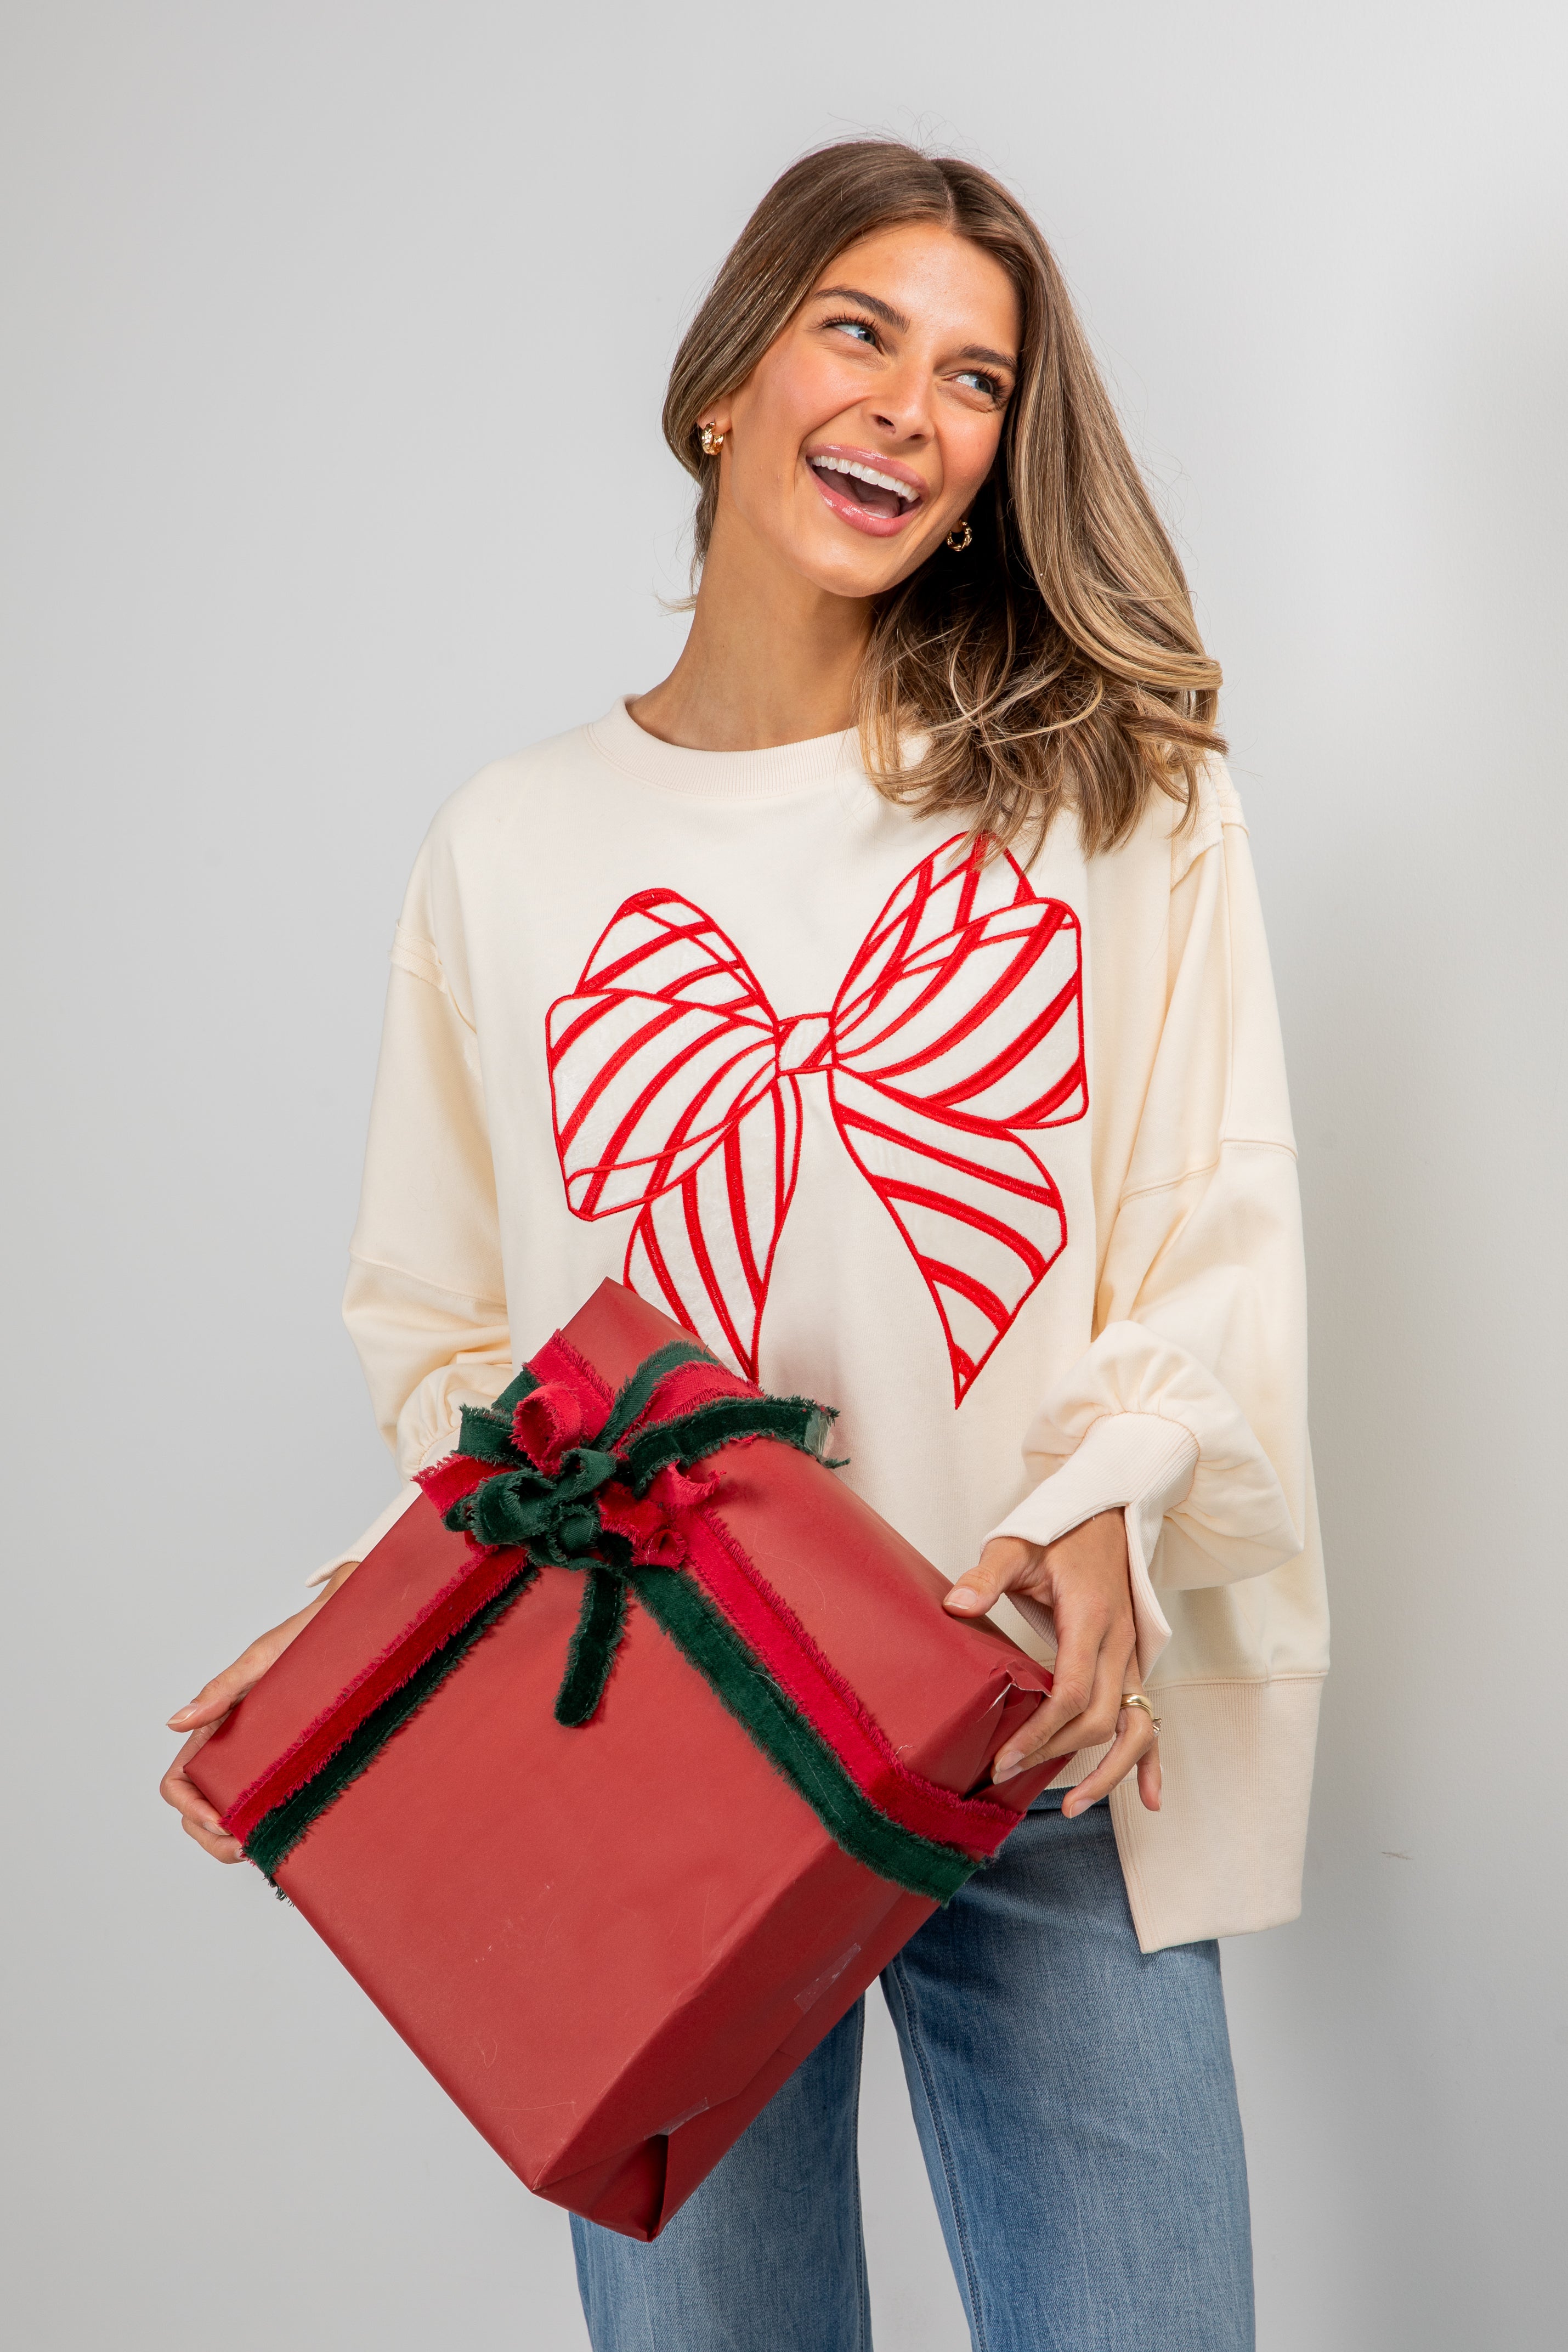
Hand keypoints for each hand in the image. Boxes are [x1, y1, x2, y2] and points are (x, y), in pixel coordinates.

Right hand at [160, 1558, 358, 1862]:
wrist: (350, 1625)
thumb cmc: (304, 1636)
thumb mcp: (261, 1662)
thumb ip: (220, 1691)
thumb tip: (174, 1722)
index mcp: (216, 1726)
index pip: (178, 1781)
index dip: (191, 1808)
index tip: (222, 1820)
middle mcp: (231, 1747)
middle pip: (196, 1809)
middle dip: (211, 1836)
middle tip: (246, 1847)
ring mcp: (257, 1758)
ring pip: (227, 1813)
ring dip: (232, 1838)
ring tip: (261, 1845)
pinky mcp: (286, 1762)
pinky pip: (263, 1803)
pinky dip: (263, 1825)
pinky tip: (284, 1830)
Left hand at [943, 1512, 1159, 1819]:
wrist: (1108, 1513)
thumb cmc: (1060, 1531)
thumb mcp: (1017, 1543)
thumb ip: (988, 1573)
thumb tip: (957, 1604)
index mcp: (1091, 1619)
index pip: (1072, 1692)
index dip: (1040, 1731)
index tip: (1004, 1757)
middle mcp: (1119, 1645)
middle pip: (1098, 1718)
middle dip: (1056, 1754)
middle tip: (1008, 1775)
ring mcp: (1132, 1657)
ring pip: (1134, 1727)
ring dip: (1111, 1771)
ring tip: (1077, 1806)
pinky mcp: (1133, 1663)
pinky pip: (1149, 1718)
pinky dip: (1150, 1760)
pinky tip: (1149, 1798)